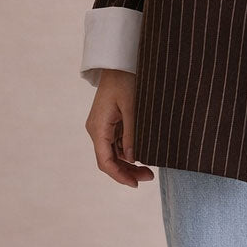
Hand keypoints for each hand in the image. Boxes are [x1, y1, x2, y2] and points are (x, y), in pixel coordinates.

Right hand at [85, 69, 154, 186]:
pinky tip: (143, 154)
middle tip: (150, 177)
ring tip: (149, 170)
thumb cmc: (125, 81)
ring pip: (113, 153)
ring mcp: (102, 127)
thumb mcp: (132, 108)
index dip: (120, 176)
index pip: (105, 162)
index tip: (136, 184)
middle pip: (109, 160)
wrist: (119, 62)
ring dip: (129, 163)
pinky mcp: (109, 123)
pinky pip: (117, 143)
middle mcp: (96, 130)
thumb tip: (132, 158)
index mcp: (98, 128)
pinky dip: (128, 151)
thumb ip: (132, 134)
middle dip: (127, 171)